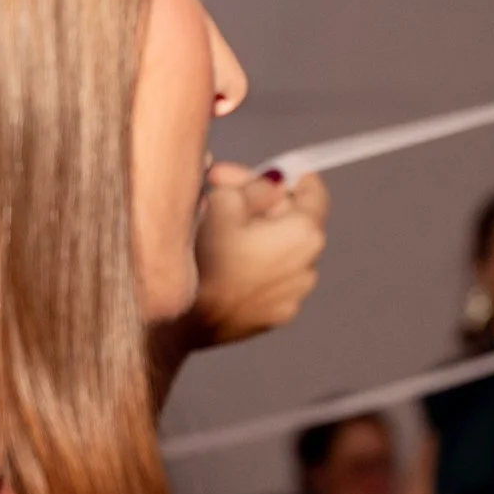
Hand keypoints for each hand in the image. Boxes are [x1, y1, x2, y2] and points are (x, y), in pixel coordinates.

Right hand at [183, 164, 329, 349]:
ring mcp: (294, 295)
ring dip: (257, 236)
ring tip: (218, 231)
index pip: (314, 192)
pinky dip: (254, 266)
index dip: (287, 177)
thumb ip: (257, 185)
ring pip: (281, 251)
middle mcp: (308, 267)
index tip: (266, 173)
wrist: (180, 319)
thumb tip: (272, 181)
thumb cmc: (203, 258)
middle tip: (221, 190)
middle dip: (262, 204)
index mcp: (305, 234)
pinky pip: (271, 278)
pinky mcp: (275, 315)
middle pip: (294, 221)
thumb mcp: (226, 201)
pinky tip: (223, 264)